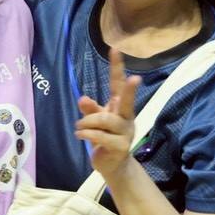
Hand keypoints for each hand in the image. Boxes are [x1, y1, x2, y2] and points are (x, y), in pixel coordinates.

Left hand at [75, 48, 140, 180]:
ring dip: (87, 123)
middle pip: (126, 101)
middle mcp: (126, 117)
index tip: (114, 49)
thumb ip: (90, 109)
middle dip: (130, 90)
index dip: (117, 67)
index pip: (118, 84)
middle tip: (135, 79)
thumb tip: (82, 98)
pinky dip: (87, 134)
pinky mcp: (121, 146)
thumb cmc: (104, 138)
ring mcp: (126, 132)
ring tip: (78, 127)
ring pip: (105, 121)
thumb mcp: (95, 122)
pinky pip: (101, 136)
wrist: (113, 165)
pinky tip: (80, 135)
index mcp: (120, 107)